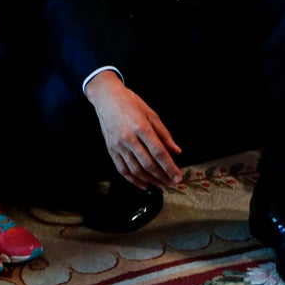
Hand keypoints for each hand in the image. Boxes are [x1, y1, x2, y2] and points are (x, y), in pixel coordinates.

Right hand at [84, 71, 182, 189]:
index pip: (158, 152)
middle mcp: (129, 138)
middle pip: (148, 164)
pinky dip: (133, 180)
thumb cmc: (131, 103)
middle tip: (172, 183)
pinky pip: (122, 169)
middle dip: (162, 176)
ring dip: (150, 180)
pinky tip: (143, 185)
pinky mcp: (111, 149)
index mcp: (141, 127)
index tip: (178, 177)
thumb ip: (164, 134)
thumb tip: (176, 151)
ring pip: (135, 169)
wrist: (107, 98)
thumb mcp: (151, 114)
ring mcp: (118, 145)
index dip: (170, 167)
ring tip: (161, 185)